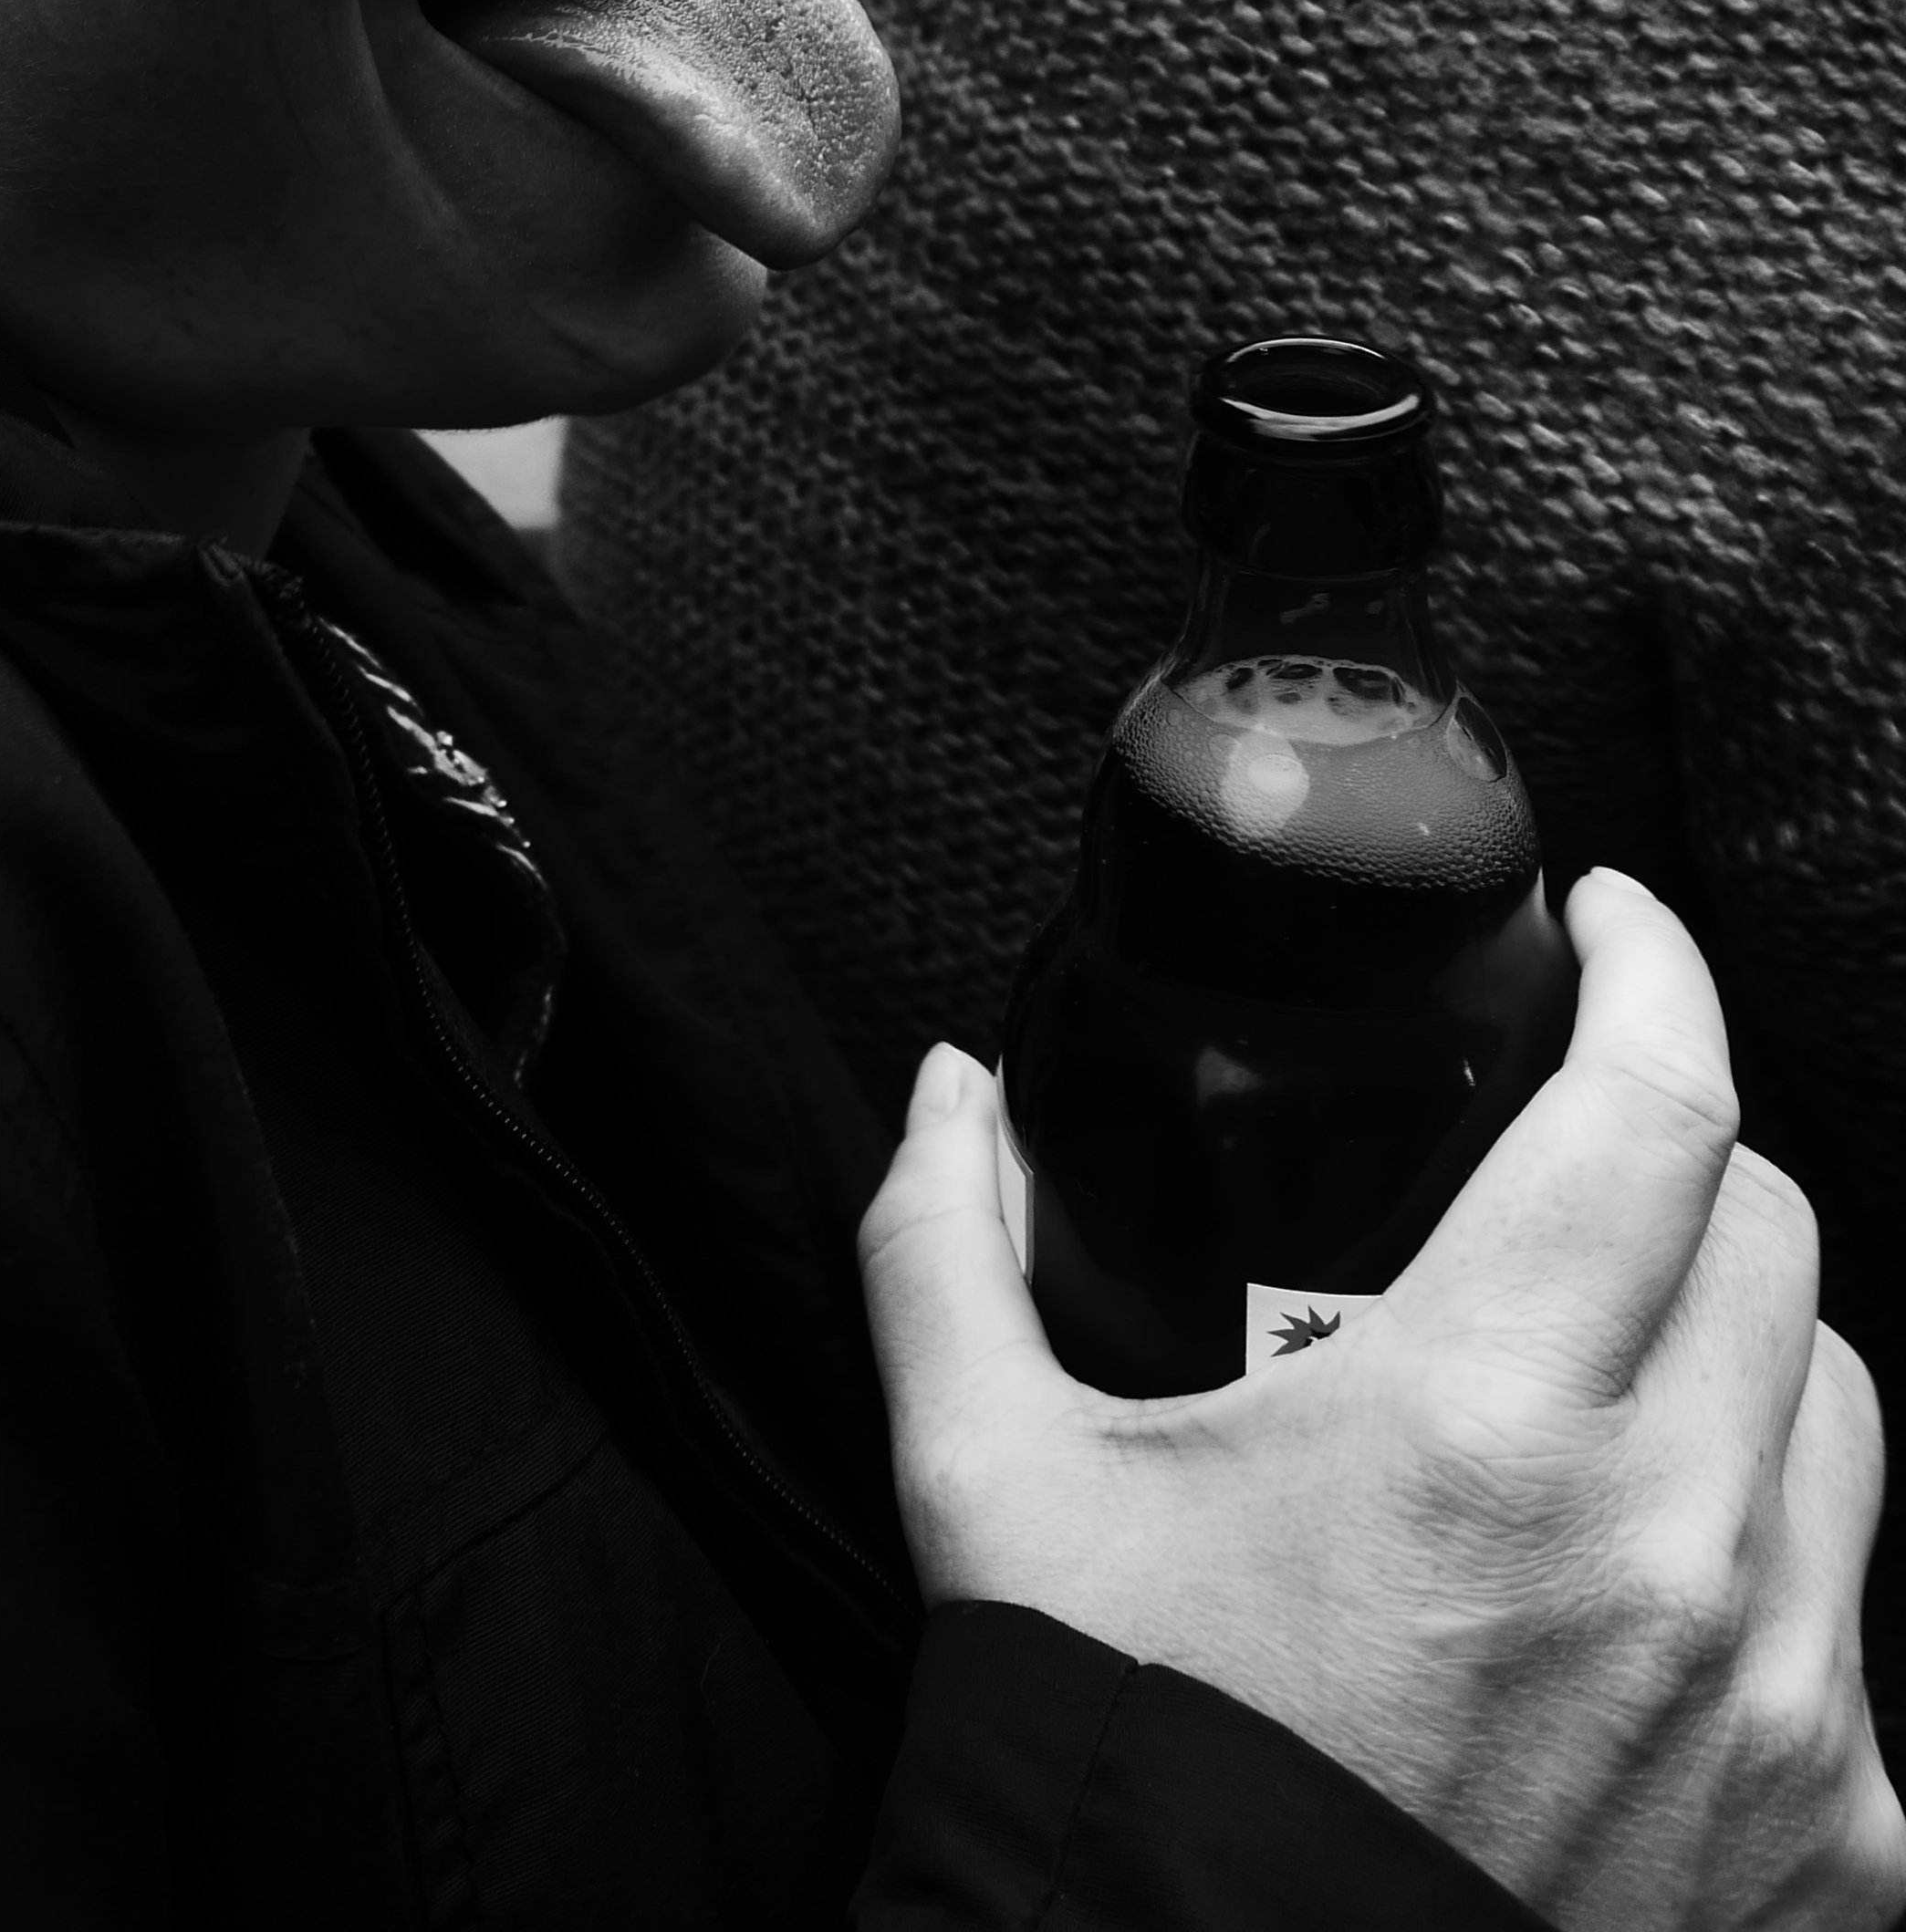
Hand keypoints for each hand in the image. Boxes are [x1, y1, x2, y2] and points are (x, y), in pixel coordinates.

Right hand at [859, 873, 1905, 1929]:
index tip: (1614, 923)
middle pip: (1772, 1234)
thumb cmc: (1127, 1771)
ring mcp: (1783, 1709)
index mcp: (1486, 1424)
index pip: (1663, 1107)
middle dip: (1675, 1153)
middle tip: (1566, 1153)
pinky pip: (1851, 1630)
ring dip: (1737, 1355)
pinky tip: (1623, 1602)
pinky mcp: (1840, 1849)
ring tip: (1604, 1373)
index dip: (1656, 970)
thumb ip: (948, 1252)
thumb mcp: (994, 1488)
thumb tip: (948, 1089)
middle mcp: (1674, 1552)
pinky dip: (1758, 1573)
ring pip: (1837, 1415)